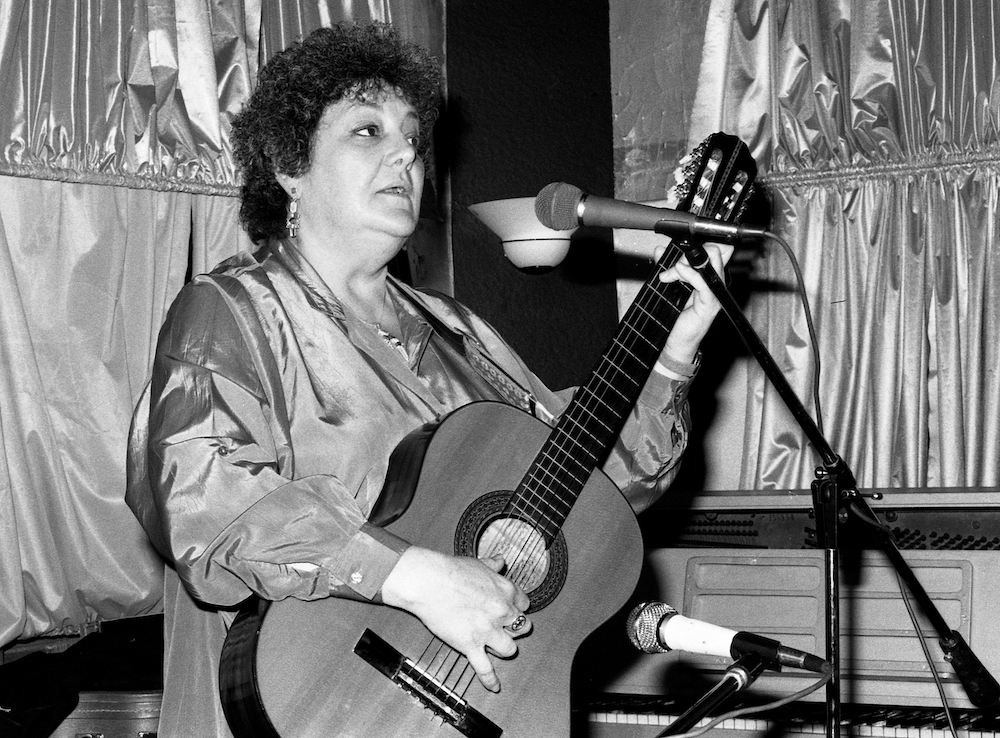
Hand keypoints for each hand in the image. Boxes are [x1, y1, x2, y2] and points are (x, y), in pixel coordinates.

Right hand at [380, 546, 530, 691]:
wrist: (429, 582)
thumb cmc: (450, 570)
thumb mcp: (478, 563)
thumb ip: (493, 564)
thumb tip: (501, 560)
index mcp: (505, 590)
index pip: (524, 604)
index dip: (517, 608)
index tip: (511, 610)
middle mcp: (501, 611)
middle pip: (521, 627)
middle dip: (514, 629)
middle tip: (505, 628)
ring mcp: (487, 630)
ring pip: (509, 649)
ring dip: (504, 648)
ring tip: (496, 647)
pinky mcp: (471, 645)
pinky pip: (485, 668)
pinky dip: (491, 680)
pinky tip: (495, 687)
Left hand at [656, 242, 733, 365]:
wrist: (676, 340)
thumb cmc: (675, 315)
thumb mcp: (670, 285)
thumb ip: (667, 267)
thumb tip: (659, 250)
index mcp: (708, 275)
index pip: (712, 249)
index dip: (697, 243)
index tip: (679, 245)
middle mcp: (715, 281)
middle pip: (712, 252)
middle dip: (689, 253)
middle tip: (673, 263)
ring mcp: (715, 292)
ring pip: (707, 263)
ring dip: (684, 264)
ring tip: (669, 274)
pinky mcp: (710, 303)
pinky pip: (703, 281)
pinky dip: (690, 274)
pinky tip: (678, 271)